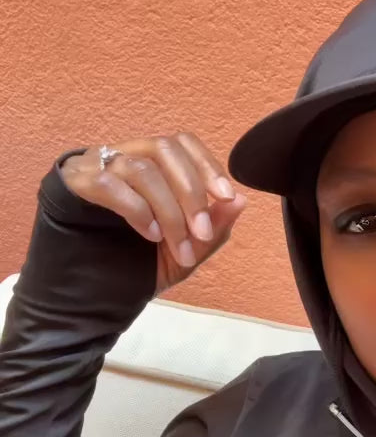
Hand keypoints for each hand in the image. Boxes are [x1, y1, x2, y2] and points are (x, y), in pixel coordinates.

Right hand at [60, 133, 245, 293]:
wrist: (88, 293)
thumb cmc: (136, 265)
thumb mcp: (185, 253)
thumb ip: (214, 229)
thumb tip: (241, 200)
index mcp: (151, 165)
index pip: (182, 143)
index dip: (207, 164)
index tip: (226, 196)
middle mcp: (124, 156)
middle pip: (165, 148)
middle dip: (192, 192)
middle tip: (203, 234)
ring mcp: (96, 167)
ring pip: (142, 169)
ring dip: (170, 211)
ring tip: (178, 247)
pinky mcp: (75, 184)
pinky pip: (109, 184)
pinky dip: (138, 209)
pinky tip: (149, 235)